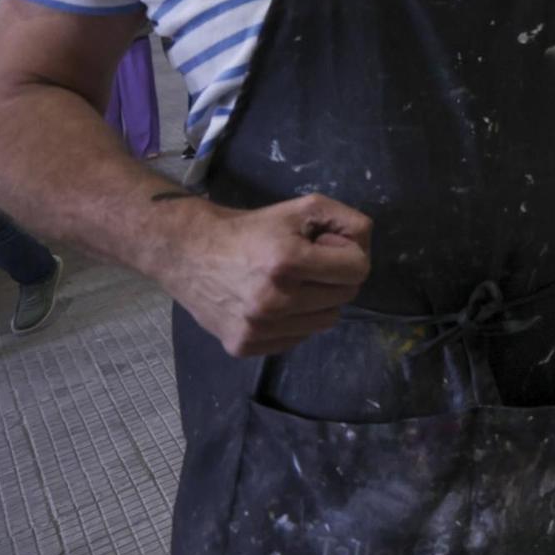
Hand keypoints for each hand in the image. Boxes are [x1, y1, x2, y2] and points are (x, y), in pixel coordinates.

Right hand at [169, 194, 371, 356]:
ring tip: (291, 284)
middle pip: (344, 296)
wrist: (189, 253)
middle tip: (307, 264)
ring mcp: (258, 328)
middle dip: (334, 277)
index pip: (357, 269)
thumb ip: (346, 220)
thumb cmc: (251, 228)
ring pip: (325, 322)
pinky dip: (295, 321)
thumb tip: (365, 248)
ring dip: (318, 302)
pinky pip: (298, 338)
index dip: (348, 254)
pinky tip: (273, 303)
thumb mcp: (302, 209)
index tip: (326, 247)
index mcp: (287, 261)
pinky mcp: (244, 346)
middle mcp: (273, 300)